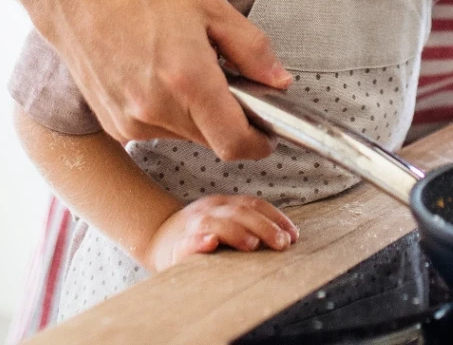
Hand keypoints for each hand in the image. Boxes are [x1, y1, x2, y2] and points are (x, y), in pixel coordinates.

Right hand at [42, 0, 291, 160]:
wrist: (80, 0)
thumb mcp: (211, 7)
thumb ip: (252, 48)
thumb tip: (280, 82)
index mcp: (189, 79)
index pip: (234, 142)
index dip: (257, 144)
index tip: (267, 135)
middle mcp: (159, 109)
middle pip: (212, 139)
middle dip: (228, 119)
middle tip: (225, 81)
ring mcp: (134, 122)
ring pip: (186, 136)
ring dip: (198, 116)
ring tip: (185, 71)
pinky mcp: (116, 127)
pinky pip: (160, 131)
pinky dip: (170, 114)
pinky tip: (159, 78)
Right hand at [144, 195, 298, 270]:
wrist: (158, 239)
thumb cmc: (200, 235)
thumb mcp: (226, 223)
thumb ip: (249, 225)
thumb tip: (286, 237)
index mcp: (225, 204)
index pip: (254, 204)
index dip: (276, 218)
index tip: (294, 235)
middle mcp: (210, 210)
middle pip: (239, 213)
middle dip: (264, 227)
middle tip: (282, 243)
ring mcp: (192, 226)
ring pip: (215, 223)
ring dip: (236, 233)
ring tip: (252, 245)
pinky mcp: (176, 246)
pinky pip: (187, 242)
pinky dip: (199, 242)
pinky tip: (210, 243)